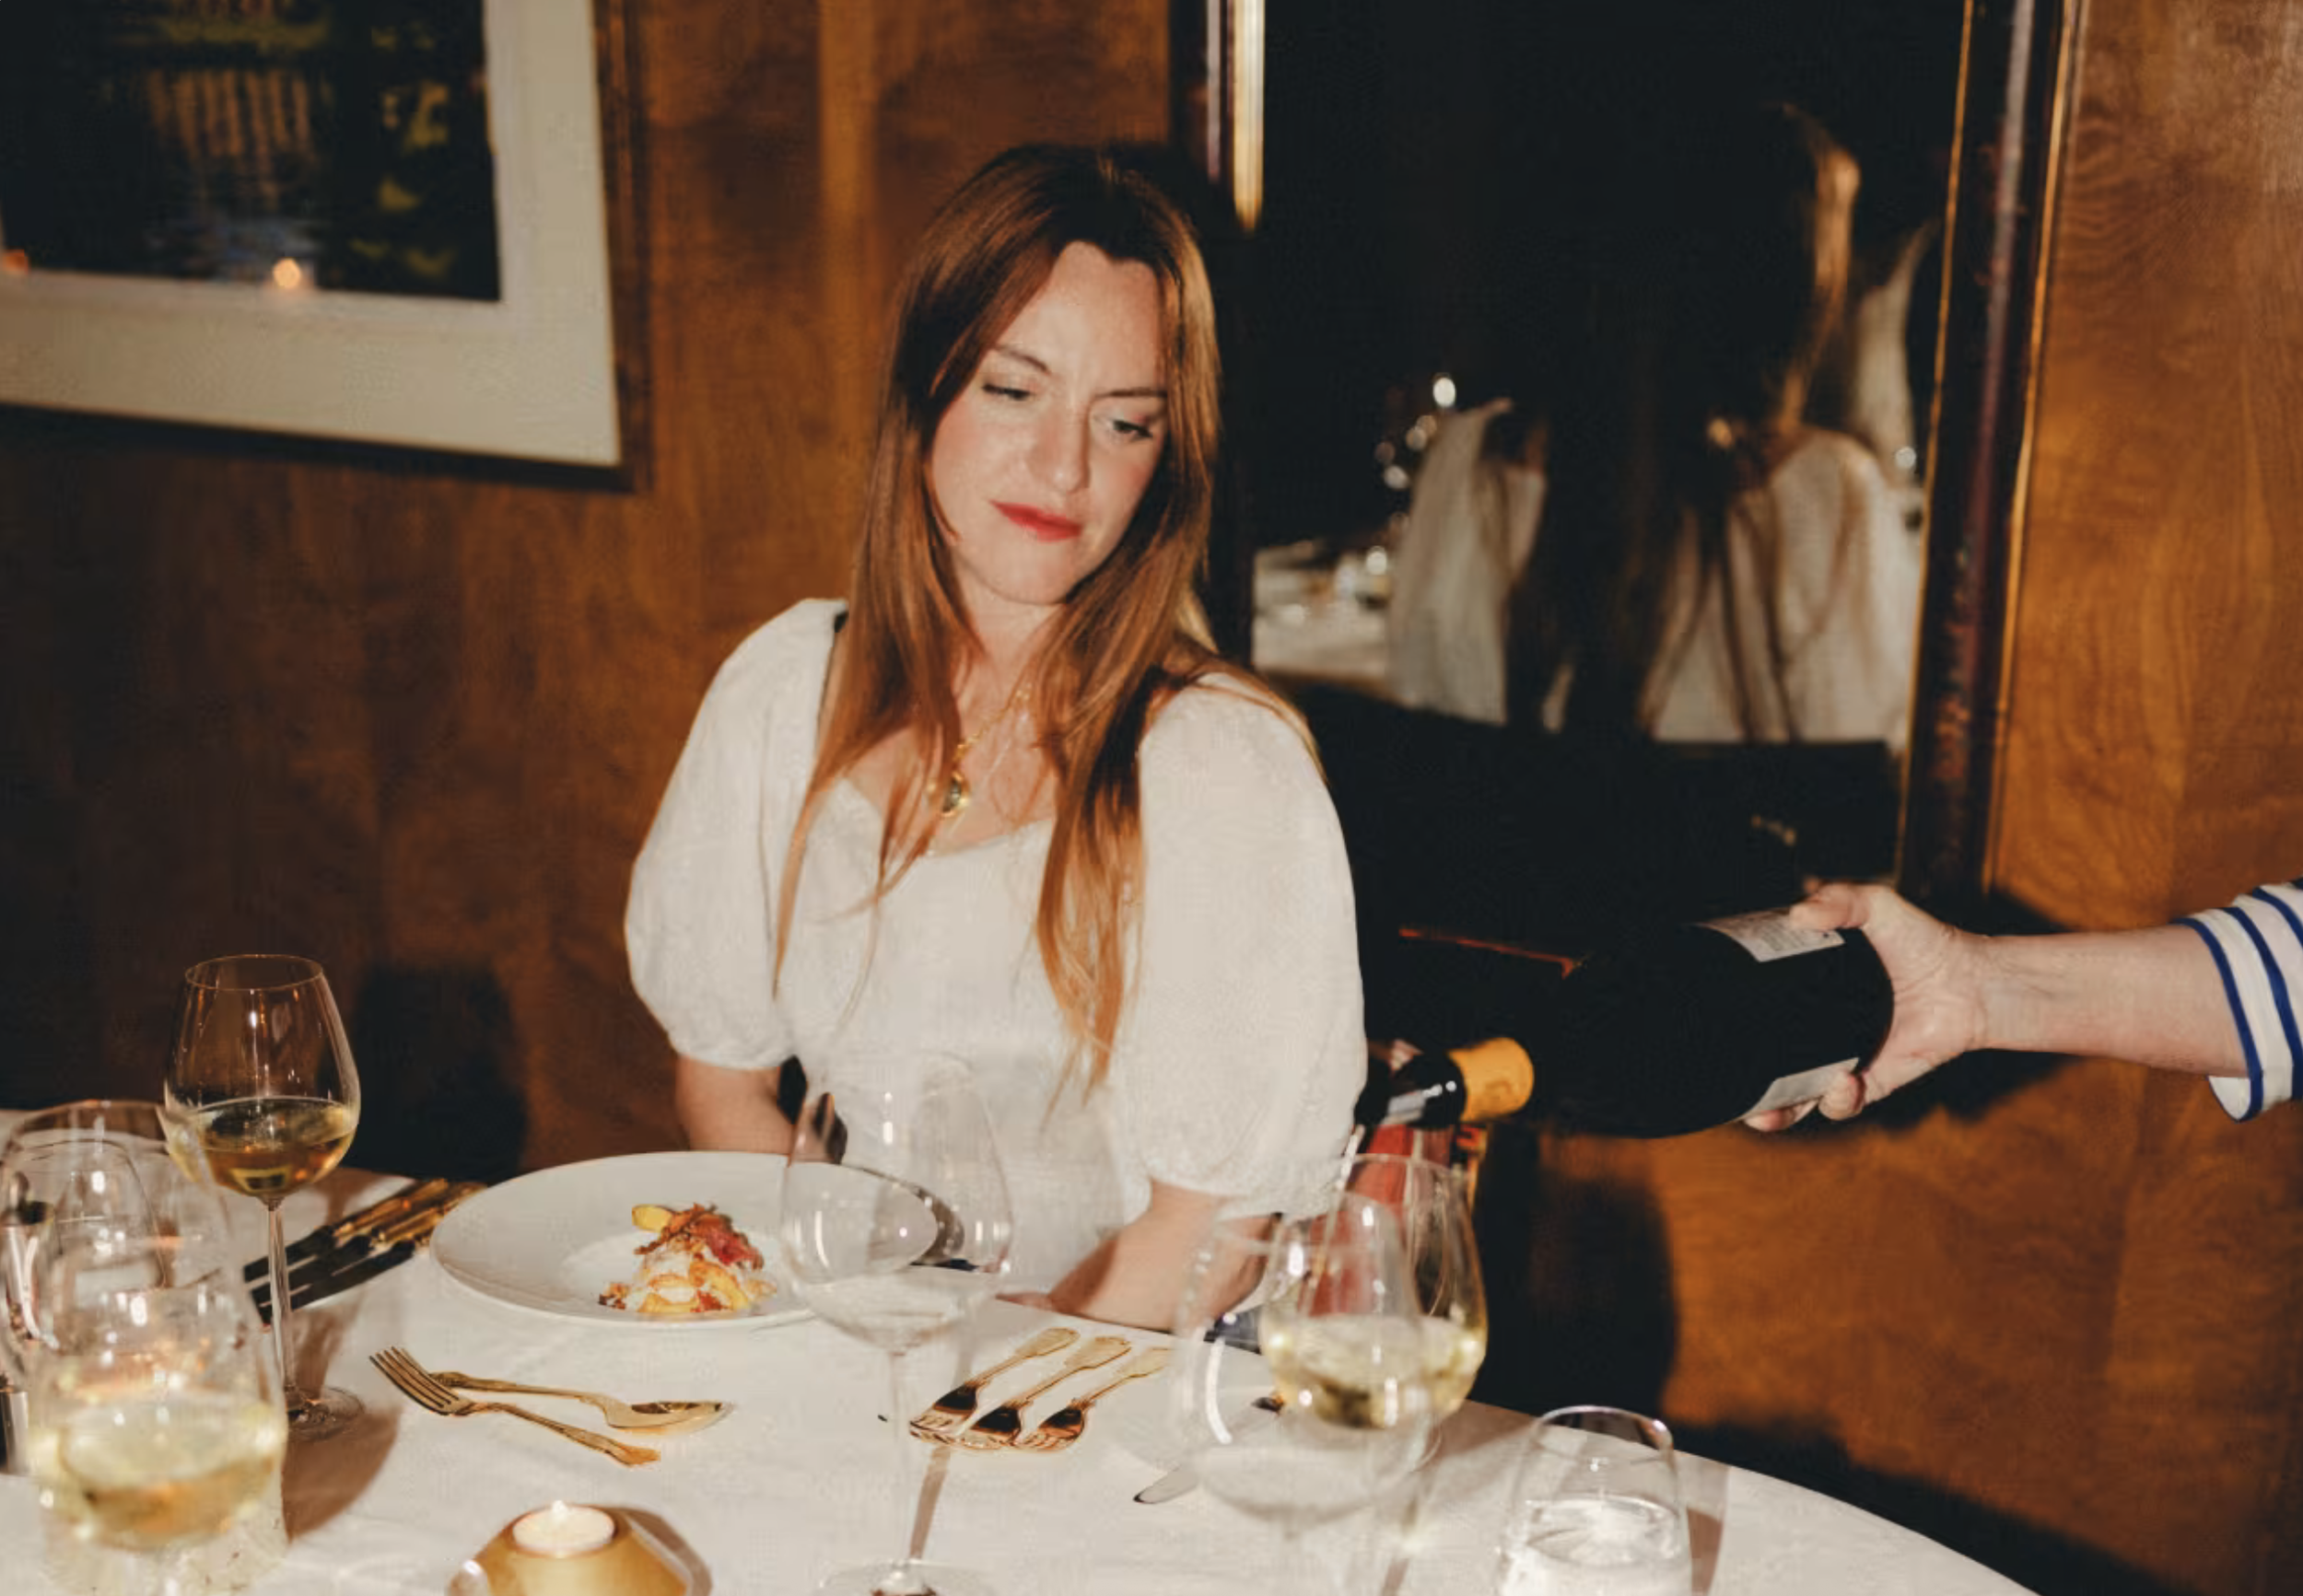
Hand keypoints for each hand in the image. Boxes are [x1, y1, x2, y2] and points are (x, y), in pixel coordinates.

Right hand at [1743, 882, 1991, 1129]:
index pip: (1757, 1014)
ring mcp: (1842, 1060)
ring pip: (1796, 1099)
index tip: (1712, 1028)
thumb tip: (1799, 913)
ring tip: (1768, 1115)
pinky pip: (1845, 1103)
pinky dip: (1837, 1100)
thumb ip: (1839, 899)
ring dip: (1778, 1114)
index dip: (1733, 1027)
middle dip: (1744, 1094)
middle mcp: (1817, 1032)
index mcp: (1805, 993)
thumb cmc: (1923, 941)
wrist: (1971, 981)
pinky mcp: (1873, 1082)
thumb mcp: (1876, 907)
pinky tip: (1842, 1083)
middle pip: (1766, 1068)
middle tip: (1730, 1097)